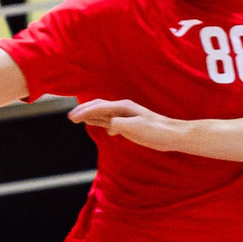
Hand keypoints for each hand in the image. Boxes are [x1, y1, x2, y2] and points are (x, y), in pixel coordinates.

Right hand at [67, 99, 187, 150]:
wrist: (172, 135)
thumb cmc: (156, 130)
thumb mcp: (136, 127)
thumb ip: (120, 124)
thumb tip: (109, 126)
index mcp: (123, 107)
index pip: (99, 107)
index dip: (85, 112)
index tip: (72, 117)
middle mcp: (123, 109)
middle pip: (98, 107)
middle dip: (84, 111)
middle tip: (70, 117)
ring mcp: (126, 117)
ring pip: (104, 114)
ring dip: (90, 116)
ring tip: (77, 119)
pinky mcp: (130, 125)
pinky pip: (112, 122)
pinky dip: (102, 123)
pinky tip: (101, 127)